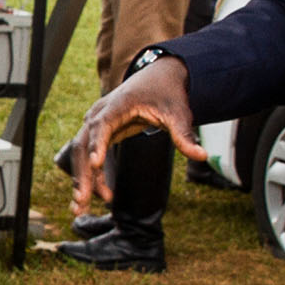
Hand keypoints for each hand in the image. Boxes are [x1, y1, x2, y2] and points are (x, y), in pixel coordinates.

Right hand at [69, 55, 203, 214]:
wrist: (159, 76)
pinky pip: (91, 156)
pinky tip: (104, 196)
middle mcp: (101, 113)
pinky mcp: (101, 132)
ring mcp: (97, 122)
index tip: (96, 164)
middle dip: (82, 174)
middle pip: (83, 144)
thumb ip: (185, 135)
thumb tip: (203, 156)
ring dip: (81, 180)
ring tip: (80, 208)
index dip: (97, 144)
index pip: (102, 124)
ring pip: (82, 153)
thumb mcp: (179, 112)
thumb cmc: (168, 93)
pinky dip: (93, 176)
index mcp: (118, 104)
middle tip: (82, 202)